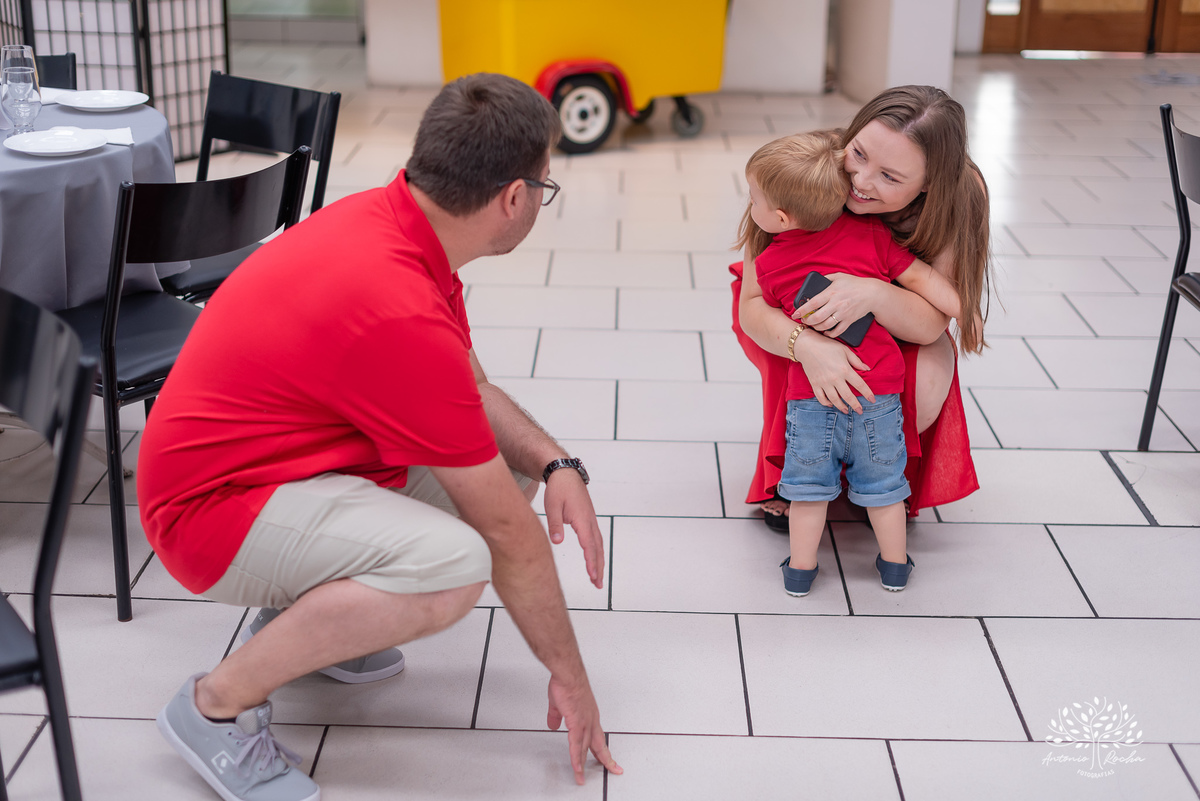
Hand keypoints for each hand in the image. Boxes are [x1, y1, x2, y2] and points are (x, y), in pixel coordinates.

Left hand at [543, 469, 605, 588]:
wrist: (565, 474)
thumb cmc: (559, 489)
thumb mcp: (552, 506)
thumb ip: (555, 525)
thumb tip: (557, 541)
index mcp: (582, 519)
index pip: (589, 545)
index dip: (591, 561)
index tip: (592, 575)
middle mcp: (590, 521)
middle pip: (598, 548)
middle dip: (598, 567)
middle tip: (598, 584)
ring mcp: (591, 520)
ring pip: (598, 545)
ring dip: (599, 562)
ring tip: (597, 578)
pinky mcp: (589, 519)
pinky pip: (595, 539)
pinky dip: (596, 552)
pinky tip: (594, 560)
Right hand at [547, 674, 622, 784]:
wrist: (568, 675)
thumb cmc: (567, 684)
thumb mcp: (559, 704)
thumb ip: (556, 716)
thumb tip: (553, 725)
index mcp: (589, 716)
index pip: (597, 736)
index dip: (601, 748)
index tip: (606, 757)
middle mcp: (590, 720)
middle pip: (598, 745)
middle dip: (606, 760)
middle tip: (614, 770)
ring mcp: (585, 723)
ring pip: (585, 748)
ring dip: (583, 765)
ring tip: (581, 778)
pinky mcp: (576, 723)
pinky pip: (576, 745)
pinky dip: (576, 757)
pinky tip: (576, 767)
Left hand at [794, 273, 877, 339]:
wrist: (872, 293)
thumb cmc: (854, 283)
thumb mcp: (839, 277)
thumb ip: (826, 278)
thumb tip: (815, 281)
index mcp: (831, 292)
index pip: (813, 303)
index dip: (802, 310)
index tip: (794, 314)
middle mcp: (836, 304)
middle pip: (817, 317)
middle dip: (807, 321)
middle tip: (804, 321)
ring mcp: (843, 313)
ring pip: (826, 325)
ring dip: (816, 327)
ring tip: (813, 325)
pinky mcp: (849, 320)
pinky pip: (837, 331)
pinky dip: (829, 334)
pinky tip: (825, 332)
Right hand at [794, 330, 874, 413]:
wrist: (807, 346)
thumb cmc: (827, 346)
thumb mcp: (845, 350)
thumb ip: (856, 361)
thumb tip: (867, 369)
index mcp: (845, 369)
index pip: (860, 385)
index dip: (867, 394)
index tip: (872, 400)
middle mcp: (835, 378)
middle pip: (848, 396)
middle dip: (856, 406)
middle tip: (860, 411)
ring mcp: (824, 382)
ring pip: (834, 400)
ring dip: (842, 407)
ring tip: (846, 411)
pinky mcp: (814, 384)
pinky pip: (821, 397)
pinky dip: (826, 403)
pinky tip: (831, 404)